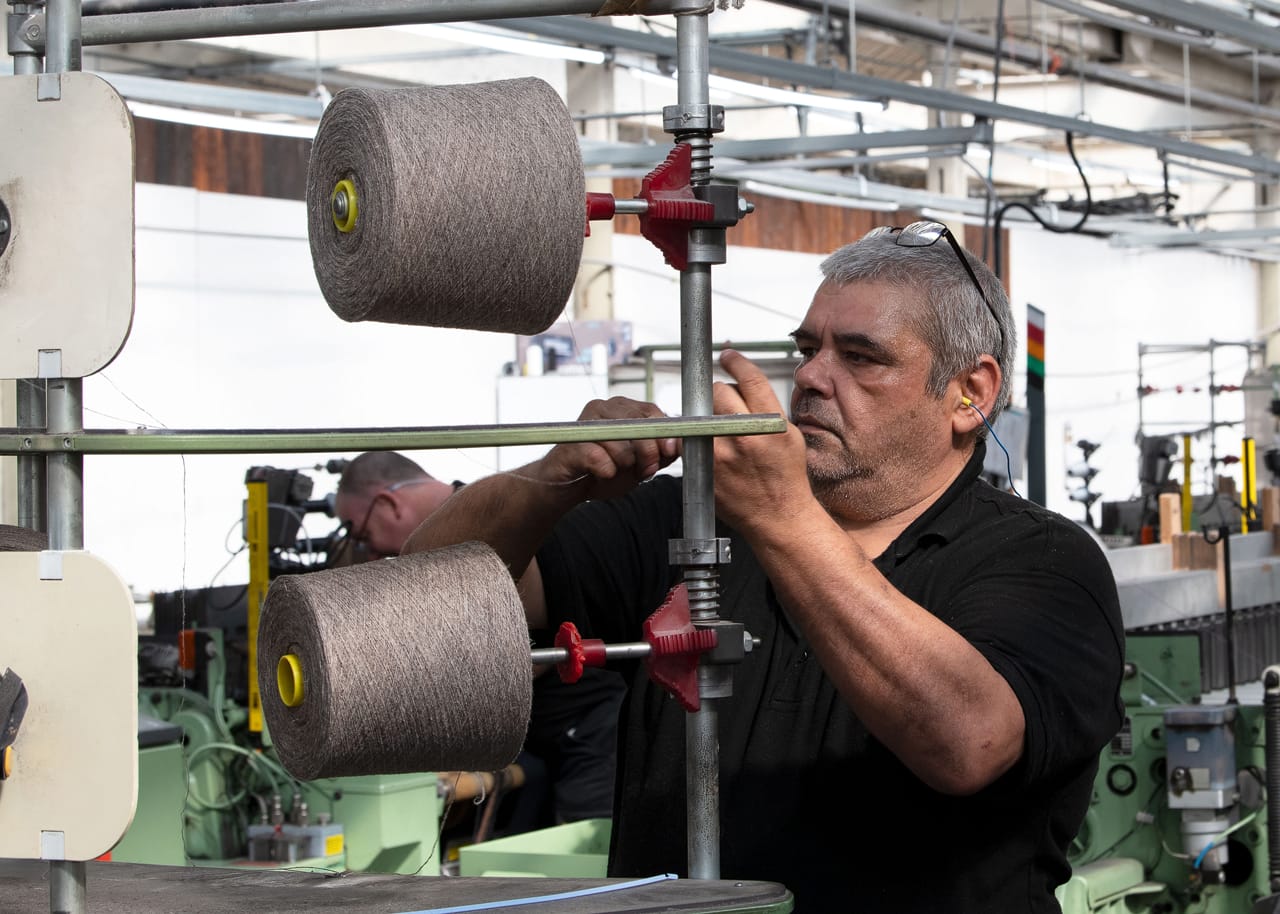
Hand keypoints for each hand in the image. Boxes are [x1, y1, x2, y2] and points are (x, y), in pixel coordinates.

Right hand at [535, 397, 680, 500]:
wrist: (566, 486)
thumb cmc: (603, 469)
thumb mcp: (640, 462)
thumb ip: (662, 453)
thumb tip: (681, 444)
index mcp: (621, 408)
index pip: (652, 412)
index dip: (664, 435)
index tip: (670, 452)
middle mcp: (602, 409)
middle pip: (639, 427)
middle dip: (648, 455)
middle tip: (644, 470)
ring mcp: (584, 425)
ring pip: (622, 447)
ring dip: (625, 467)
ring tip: (616, 471)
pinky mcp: (571, 445)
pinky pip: (601, 461)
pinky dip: (607, 473)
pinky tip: (600, 474)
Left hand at [711, 349, 811, 531]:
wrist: (778, 516)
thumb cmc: (786, 477)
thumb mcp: (790, 435)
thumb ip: (767, 409)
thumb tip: (744, 385)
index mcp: (771, 424)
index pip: (749, 378)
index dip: (736, 361)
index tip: (728, 356)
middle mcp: (744, 435)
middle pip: (720, 391)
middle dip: (724, 395)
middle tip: (730, 409)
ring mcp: (721, 452)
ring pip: (704, 413)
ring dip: (711, 417)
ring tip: (725, 435)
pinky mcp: (704, 467)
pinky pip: (695, 437)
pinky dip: (701, 438)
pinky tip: (717, 451)